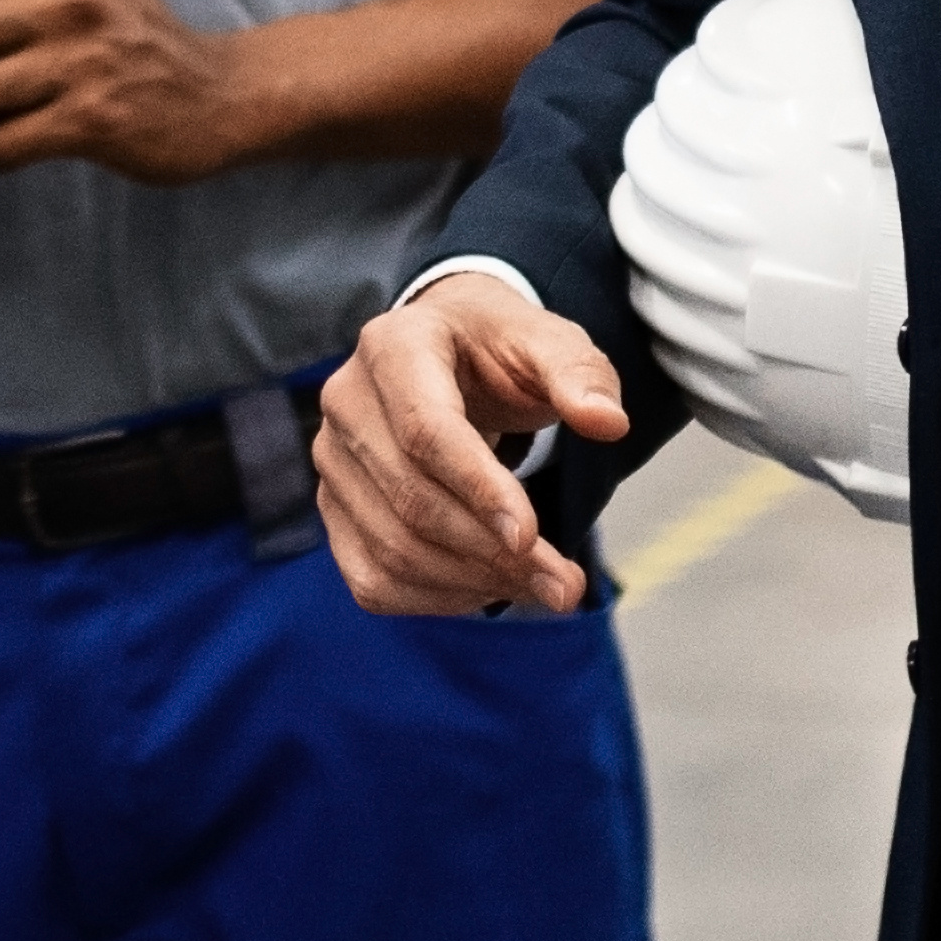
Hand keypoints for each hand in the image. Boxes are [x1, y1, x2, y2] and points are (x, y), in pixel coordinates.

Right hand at [313, 274, 615, 618]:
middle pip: (411, 498)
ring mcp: (332, 460)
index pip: (426, 430)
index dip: (478, 489)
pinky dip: (436, 598)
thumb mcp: (548, 341)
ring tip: (544, 587)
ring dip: (473, 582)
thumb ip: (580, 374)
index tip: (532, 537)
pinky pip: (372, 578)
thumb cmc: (499, 350)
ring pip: (392, 547)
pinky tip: (490, 587)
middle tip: (566, 584)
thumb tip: (608, 422)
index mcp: (394, 346)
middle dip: (492, 553)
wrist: (449, 356)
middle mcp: (346, 402)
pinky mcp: (335, 509)